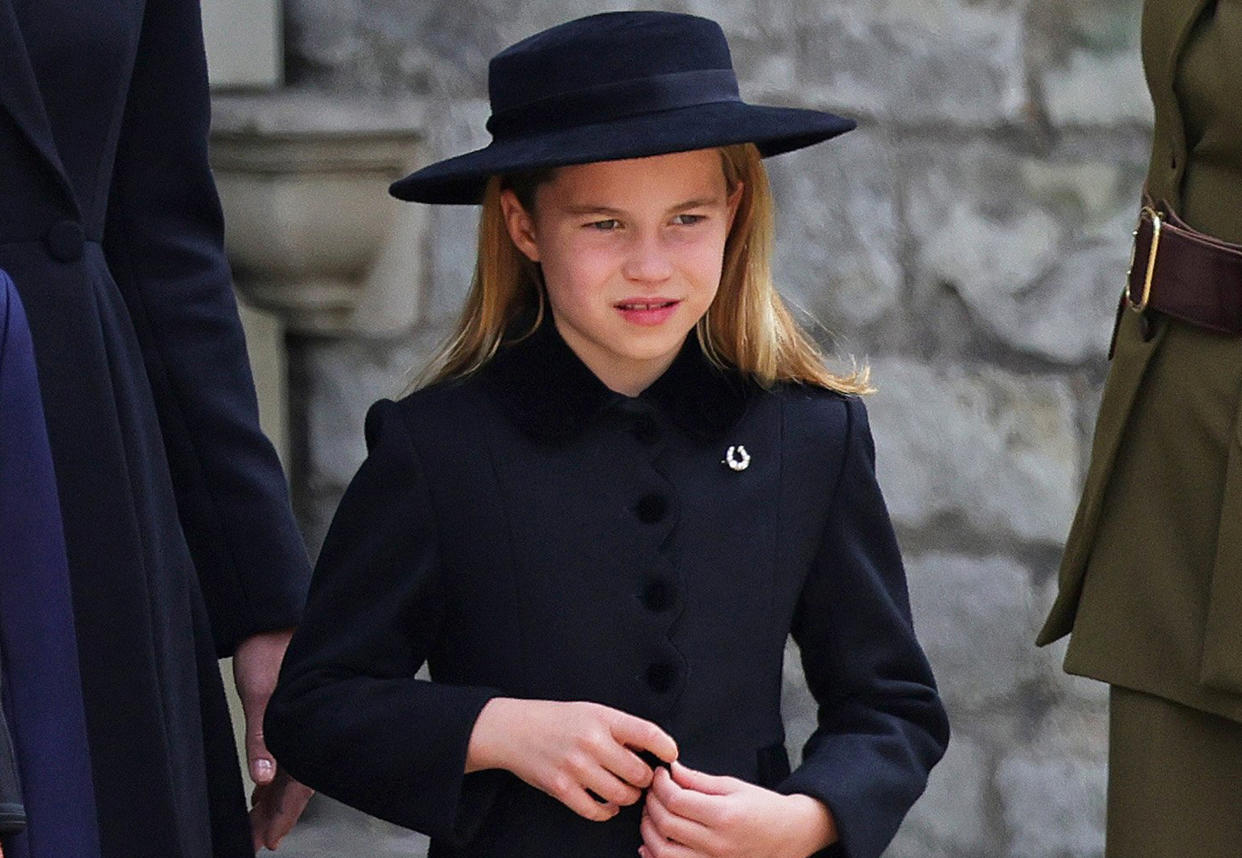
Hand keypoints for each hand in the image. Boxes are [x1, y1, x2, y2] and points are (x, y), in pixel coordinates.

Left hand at [233, 629, 313, 849]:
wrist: (270, 619)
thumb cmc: (268, 649)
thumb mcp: (260, 694)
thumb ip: (262, 738)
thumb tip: (264, 779)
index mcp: (306, 728)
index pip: (297, 786)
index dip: (282, 815)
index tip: (268, 839)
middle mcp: (307, 729)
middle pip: (294, 784)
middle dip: (277, 814)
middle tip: (260, 839)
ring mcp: (301, 723)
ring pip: (291, 772)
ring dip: (274, 799)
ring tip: (259, 822)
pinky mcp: (291, 714)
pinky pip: (288, 755)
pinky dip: (275, 776)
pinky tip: (264, 786)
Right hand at [466, 698, 677, 821]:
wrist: (515, 729)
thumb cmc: (557, 720)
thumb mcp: (592, 711)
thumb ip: (621, 728)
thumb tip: (654, 746)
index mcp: (603, 719)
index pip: (648, 733)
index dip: (667, 748)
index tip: (671, 756)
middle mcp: (591, 742)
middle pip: (639, 772)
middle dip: (645, 779)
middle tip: (642, 778)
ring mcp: (576, 767)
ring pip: (622, 794)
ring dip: (628, 797)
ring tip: (625, 790)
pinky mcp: (561, 788)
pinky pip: (596, 811)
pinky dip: (607, 811)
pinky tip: (607, 804)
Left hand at [638, 761, 836, 857]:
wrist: (791, 834)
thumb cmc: (766, 809)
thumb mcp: (734, 786)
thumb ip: (699, 781)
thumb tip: (673, 771)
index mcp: (724, 815)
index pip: (676, 800)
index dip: (661, 785)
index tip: (660, 775)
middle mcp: (717, 843)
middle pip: (666, 824)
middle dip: (652, 803)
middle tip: (653, 790)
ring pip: (663, 852)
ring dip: (649, 831)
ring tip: (652, 813)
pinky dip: (656, 855)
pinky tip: (652, 842)